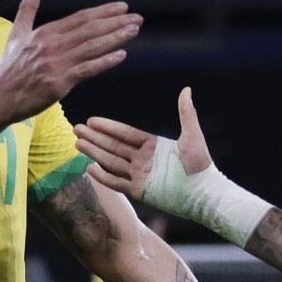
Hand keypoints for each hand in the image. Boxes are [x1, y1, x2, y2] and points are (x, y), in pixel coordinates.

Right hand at [0, 0, 140, 125]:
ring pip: (92, 47)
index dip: (103, 12)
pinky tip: (122, 55)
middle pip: (90, 29)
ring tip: (134, 30)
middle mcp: (53, 44)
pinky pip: (87, 69)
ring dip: (115, 38)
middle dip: (116, 22)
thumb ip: (28, 8)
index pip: (80, 18)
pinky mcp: (60, 82)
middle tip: (138, 17)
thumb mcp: (17, 33)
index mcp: (46, 32)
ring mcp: (57, 63)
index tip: (122, 7)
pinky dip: (105, 62)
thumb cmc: (10, 68)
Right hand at [75, 86, 215, 199]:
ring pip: (111, 161)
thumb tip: (186, 89)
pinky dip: (104, 176)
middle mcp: (143, 160)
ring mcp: (140, 175)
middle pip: (113, 146)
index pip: (125, 134)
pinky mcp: (139, 191)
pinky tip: (89, 167)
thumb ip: (186, 113)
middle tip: (76, 129)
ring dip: (94, 152)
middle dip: (95, 138)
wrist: (204, 193)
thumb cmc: (201, 165)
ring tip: (77, 143)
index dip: (108, 126)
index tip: (92, 120)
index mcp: (152, 146)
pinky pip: (117, 182)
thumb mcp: (193, 136)